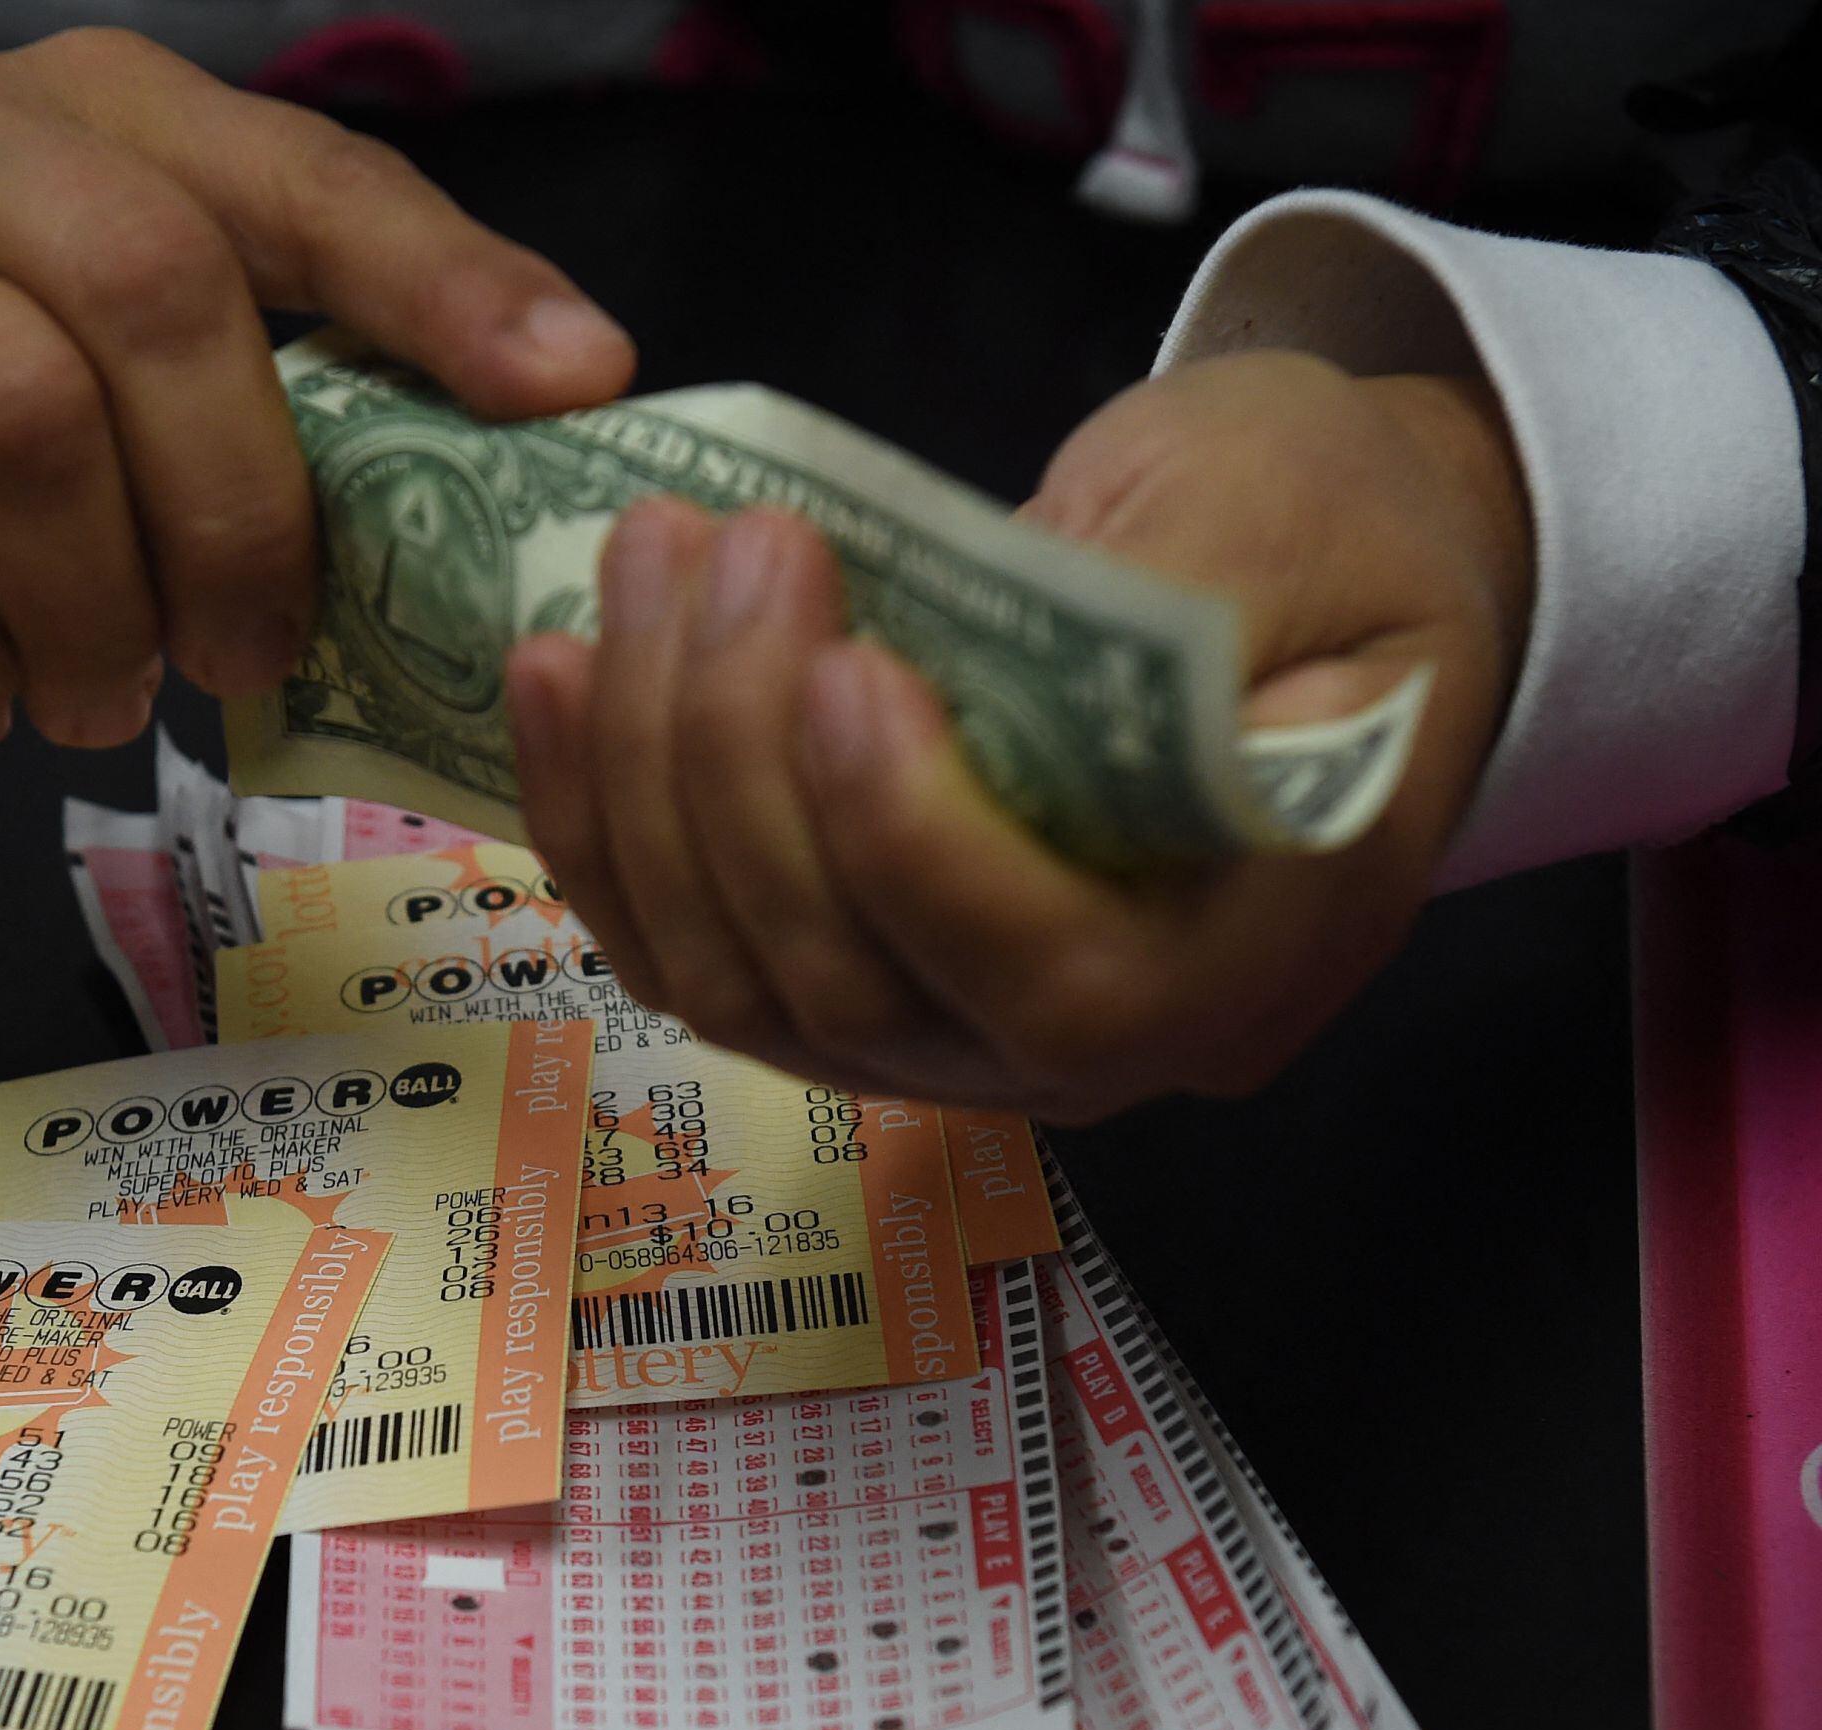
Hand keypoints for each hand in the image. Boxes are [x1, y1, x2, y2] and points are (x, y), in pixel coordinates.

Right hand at [0, 28, 633, 747]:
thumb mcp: (159, 390)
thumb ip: (309, 398)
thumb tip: (529, 477)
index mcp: (113, 118)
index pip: (303, 178)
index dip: (444, 283)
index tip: (576, 385)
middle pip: (154, 285)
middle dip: (238, 505)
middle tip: (253, 653)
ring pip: (16, 417)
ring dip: (96, 607)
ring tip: (108, 695)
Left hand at [505, 350, 1532, 1120]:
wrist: (1298, 578)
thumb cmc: (1334, 537)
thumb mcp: (1294, 516)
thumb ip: (1162, 608)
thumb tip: (970, 665)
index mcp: (1243, 963)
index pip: (1061, 985)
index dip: (923, 849)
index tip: (847, 663)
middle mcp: (1083, 1051)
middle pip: (854, 985)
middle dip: (746, 760)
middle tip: (728, 543)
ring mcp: (943, 1032)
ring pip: (737, 979)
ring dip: (647, 774)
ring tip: (639, 568)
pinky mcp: (841, 971)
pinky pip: (687, 945)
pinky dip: (599, 820)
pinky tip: (556, 672)